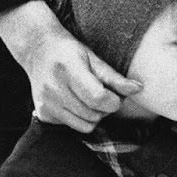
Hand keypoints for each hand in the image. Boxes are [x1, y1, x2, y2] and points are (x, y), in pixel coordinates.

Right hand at [0, 1, 140, 132]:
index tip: (115, 94)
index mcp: (68, 70)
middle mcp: (53, 89)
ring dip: (94, 114)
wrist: (38, 50)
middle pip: (94, 114)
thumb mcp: (94, 58)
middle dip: (106, 107)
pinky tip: (75, 101)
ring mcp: (46, 103)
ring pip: (86, 124)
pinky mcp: (43, 114)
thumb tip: (138, 89)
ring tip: (89, 97)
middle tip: (102, 93)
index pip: (98, 98)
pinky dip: (80, 118)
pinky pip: (73, 126)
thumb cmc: (70, 53)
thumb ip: (115, 77)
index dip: (114, 101)